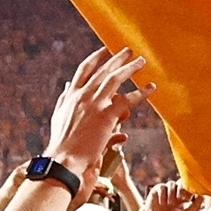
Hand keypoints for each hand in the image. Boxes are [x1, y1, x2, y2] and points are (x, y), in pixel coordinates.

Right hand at [40, 46, 143, 173]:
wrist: (64, 159)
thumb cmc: (62, 142)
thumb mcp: (59, 116)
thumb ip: (64, 100)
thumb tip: (67, 87)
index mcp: (71, 95)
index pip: (85, 69)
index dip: (96, 58)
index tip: (105, 50)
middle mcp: (83, 95)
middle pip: (103, 70)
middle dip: (117, 58)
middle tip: (129, 50)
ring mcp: (95, 104)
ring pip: (115, 79)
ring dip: (130, 68)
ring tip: (142, 61)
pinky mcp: (106, 116)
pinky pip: (128, 100)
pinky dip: (141, 92)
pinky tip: (151, 87)